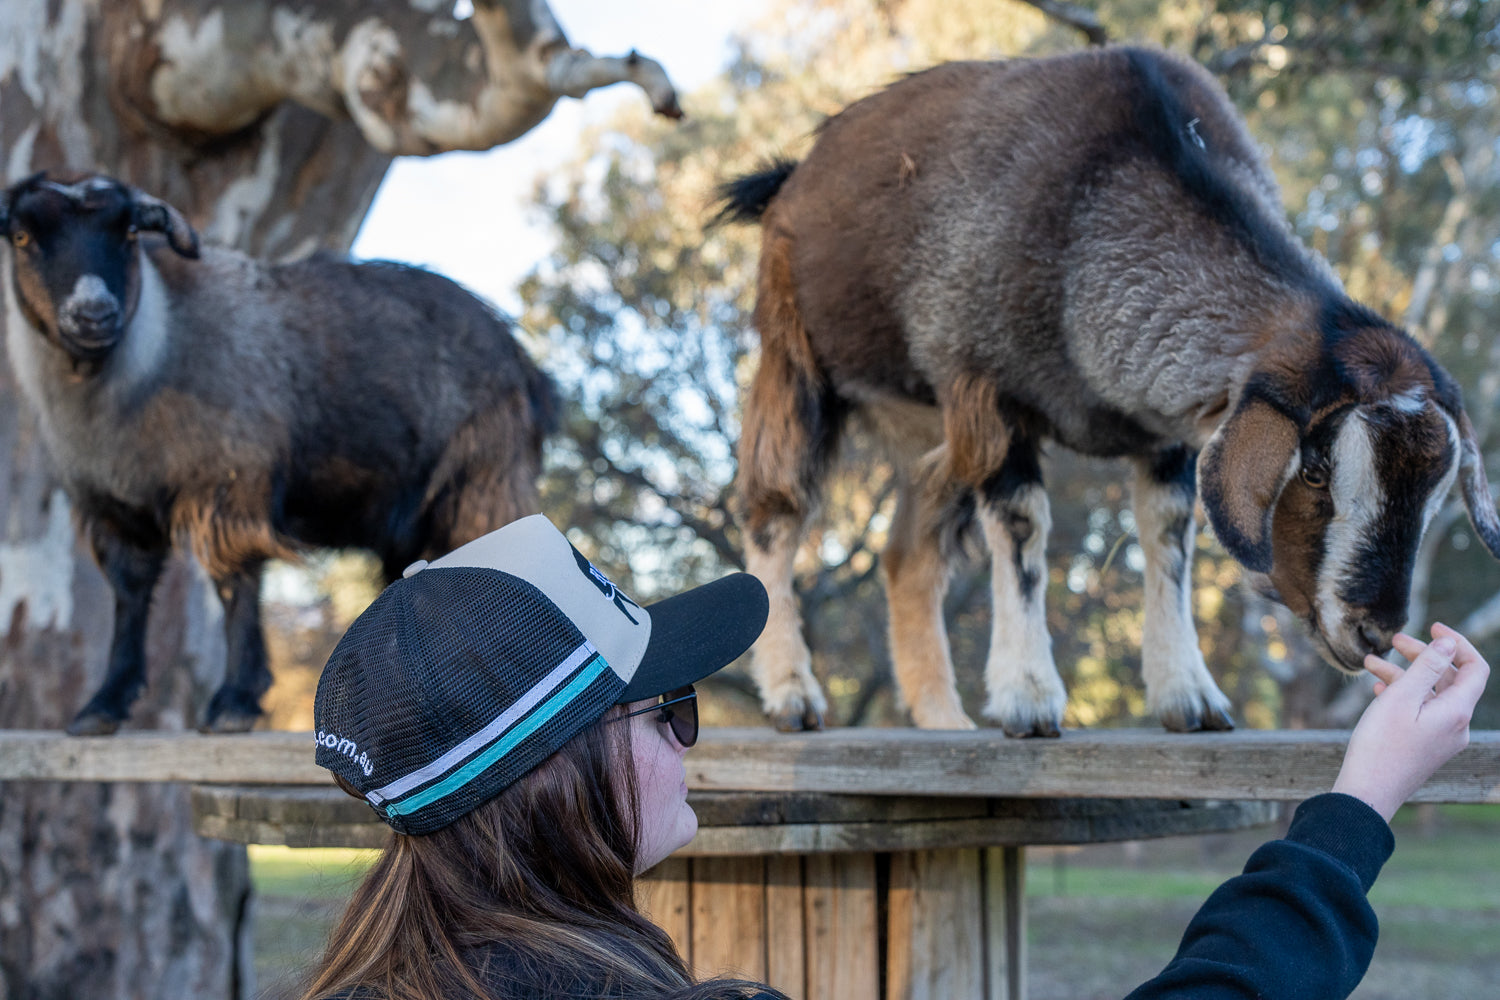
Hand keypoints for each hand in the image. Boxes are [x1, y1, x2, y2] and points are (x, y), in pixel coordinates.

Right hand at [1331, 622, 1489, 822]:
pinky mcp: (1426, 745)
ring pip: (1430, 694)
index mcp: (1457, 711)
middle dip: (1423, 655)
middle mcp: (1457, 724)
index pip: (1474, 667)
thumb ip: (1427, 667)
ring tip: (1370, 663)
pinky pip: (1421, 711)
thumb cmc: (1381, 744)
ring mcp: (1442, 737)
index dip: (1457, 643)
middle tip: (1394, 640)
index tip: (1431, 627)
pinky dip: (1403, 694)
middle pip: (1450, 678)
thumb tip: (1448, 643)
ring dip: (1404, 674)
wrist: (1368, 792)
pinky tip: (1377, 688)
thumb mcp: (1401, 697)